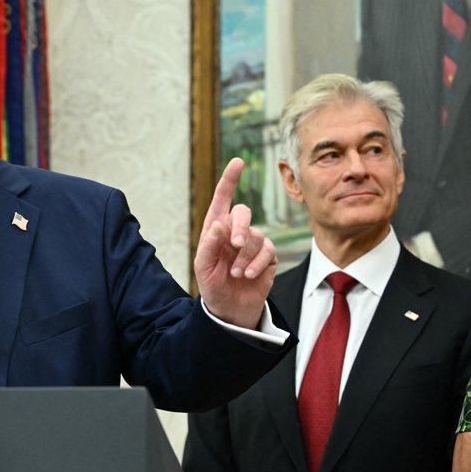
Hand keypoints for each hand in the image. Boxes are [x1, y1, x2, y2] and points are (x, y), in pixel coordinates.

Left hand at [194, 157, 276, 328]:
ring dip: (245, 254)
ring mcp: (252, 244)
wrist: (229, 310)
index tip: (239, 161)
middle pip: (243, 212)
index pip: (222, 200)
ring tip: (236, 272)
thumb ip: (208, 245)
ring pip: (257, 235)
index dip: (230, 180)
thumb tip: (219, 223)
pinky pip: (268, 250)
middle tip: (235, 244)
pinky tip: (247, 274)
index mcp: (216, 229)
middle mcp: (235, 232)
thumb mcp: (203, 267)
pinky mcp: (267, 257)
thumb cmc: (212, 286)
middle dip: (241, 226)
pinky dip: (257, 262)